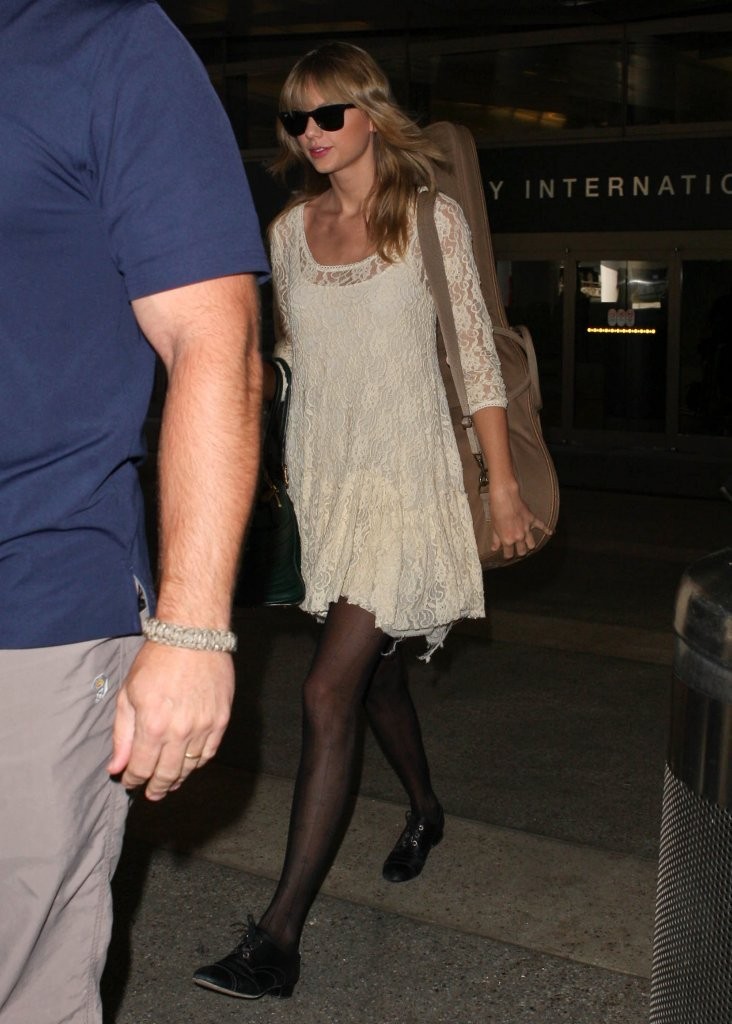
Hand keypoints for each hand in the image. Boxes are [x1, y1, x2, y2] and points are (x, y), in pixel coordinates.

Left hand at [107, 641, 234, 800]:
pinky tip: (189, 764)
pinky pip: (209, 752)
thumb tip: (117, 767)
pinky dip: (198, 763)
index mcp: (152, 726)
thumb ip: (122, 734)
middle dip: (155, 787)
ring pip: (190, 767)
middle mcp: (179, 732)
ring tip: (169, 783)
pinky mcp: (221, 720)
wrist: (193, 636)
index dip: (133, 779)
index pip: (141, 769)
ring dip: (177, 778)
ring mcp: (203, 726)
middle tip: (151, 793)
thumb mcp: (129, 694)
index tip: (129, 781)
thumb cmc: (157, 660)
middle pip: (167, 774)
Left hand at [489, 482, 551, 560]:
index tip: (507, 554)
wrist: (505, 497)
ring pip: (532, 544)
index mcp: (508, 540)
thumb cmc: (497, 511)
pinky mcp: (532, 520)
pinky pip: (542, 526)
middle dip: (519, 552)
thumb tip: (494, 548)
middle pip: (523, 552)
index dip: (507, 556)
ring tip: (526, 544)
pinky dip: (546, 530)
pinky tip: (550, 533)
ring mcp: (527, 529)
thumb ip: (496, 540)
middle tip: (517, 550)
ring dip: (529, 545)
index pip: (509, 554)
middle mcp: (519, 537)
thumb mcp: (494, 527)